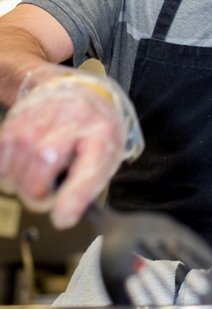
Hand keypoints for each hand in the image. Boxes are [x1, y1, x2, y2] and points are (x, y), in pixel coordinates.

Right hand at [0, 64, 140, 227]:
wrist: (80, 92)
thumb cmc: (93, 130)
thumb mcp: (104, 157)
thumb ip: (87, 186)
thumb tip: (63, 215)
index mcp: (101, 134)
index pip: (89, 166)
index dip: (74, 196)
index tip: (63, 216)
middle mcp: (73, 119)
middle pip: (44, 161)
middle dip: (39, 193)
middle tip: (46, 198)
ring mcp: (42, 115)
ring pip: (18, 162)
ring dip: (22, 184)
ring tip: (36, 181)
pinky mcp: (18, 118)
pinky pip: (2, 157)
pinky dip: (7, 172)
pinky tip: (22, 169)